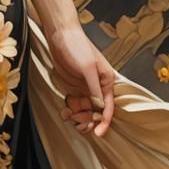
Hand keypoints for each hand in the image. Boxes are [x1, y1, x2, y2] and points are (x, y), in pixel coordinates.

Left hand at [45, 23, 116, 137]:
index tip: (98, 133)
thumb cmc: (77, 46)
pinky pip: (75, 105)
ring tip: (69, 116)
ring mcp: (85, 88)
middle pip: (96, 112)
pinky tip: (64, 112)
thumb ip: (94, 88)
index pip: (108, 107)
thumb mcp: (88, 67)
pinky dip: (71, 111)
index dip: (104, 121)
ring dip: (79, 117)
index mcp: (106, 81)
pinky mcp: (74, 88)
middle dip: (88, 120)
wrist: (60, 35)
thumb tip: (100, 107)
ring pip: (85, 110)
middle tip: (77, 122)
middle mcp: (98, 87)